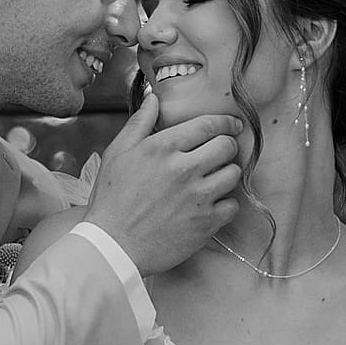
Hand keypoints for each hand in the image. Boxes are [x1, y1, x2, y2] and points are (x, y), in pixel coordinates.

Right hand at [86, 92, 243, 274]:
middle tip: (220, 154)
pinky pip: (233, 205)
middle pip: (227, 147)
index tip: (233, 126)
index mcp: (163, 147)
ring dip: (227, 175)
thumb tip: (153, 98)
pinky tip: (211, 206)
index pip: (208, 125)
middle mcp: (184, 169)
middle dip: (227, 147)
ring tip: (214, 180)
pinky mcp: (206, 223)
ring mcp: (198, 197)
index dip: (226, 123)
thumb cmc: (112, 200)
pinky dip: (225, 205)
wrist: (113, 246)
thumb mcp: (118, 154)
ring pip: (234, 174)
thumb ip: (139, 123)